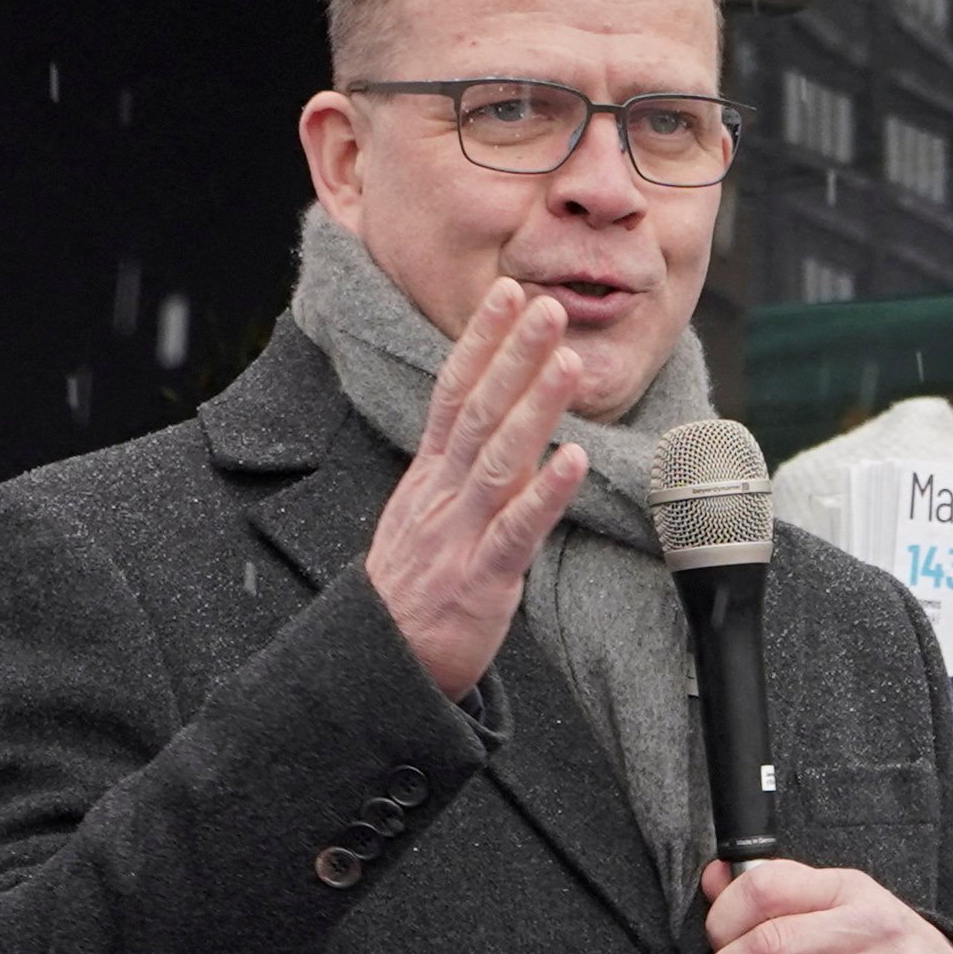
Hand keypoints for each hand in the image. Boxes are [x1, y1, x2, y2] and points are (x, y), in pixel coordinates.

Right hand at [363, 279, 592, 700]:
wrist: (380, 663)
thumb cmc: (415, 588)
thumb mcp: (426, 514)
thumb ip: (462, 468)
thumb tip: (507, 420)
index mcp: (428, 475)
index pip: (452, 392)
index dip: (480, 341)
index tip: (507, 291)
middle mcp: (441, 495)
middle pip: (477, 412)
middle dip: (512, 355)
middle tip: (546, 305)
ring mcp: (458, 535)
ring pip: (497, 460)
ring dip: (535, 408)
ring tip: (567, 362)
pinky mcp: (480, 580)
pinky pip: (515, 532)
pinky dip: (544, 494)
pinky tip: (572, 460)